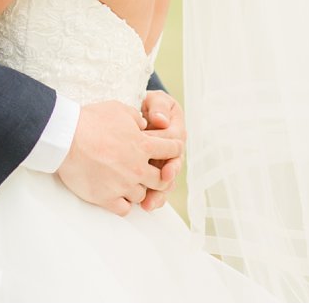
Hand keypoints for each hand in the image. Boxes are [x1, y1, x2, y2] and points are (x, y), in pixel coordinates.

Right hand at [56, 100, 181, 216]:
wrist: (64, 138)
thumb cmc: (89, 120)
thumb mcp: (116, 108)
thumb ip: (135, 117)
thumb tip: (144, 124)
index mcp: (143, 146)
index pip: (172, 150)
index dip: (173, 149)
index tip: (169, 152)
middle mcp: (138, 168)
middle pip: (162, 181)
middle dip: (159, 177)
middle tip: (151, 175)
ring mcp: (123, 185)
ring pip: (141, 196)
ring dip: (136, 190)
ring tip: (125, 183)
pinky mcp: (107, 198)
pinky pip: (124, 209)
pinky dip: (122, 203)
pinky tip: (115, 196)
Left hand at [139, 90, 185, 211]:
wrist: (133, 113)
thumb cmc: (147, 107)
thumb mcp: (154, 101)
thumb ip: (159, 107)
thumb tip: (161, 120)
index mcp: (175, 135)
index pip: (174, 145)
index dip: (169, 154)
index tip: (163, 162)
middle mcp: (171, 153)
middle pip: (171, 170)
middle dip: (167, 179)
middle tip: (161, 184)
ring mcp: (161, 165)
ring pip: (164, 183)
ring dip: (158, 194)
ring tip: (148, 204)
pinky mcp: (150, 173)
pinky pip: (153, 188)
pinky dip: (149, 198)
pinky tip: (143, 206)